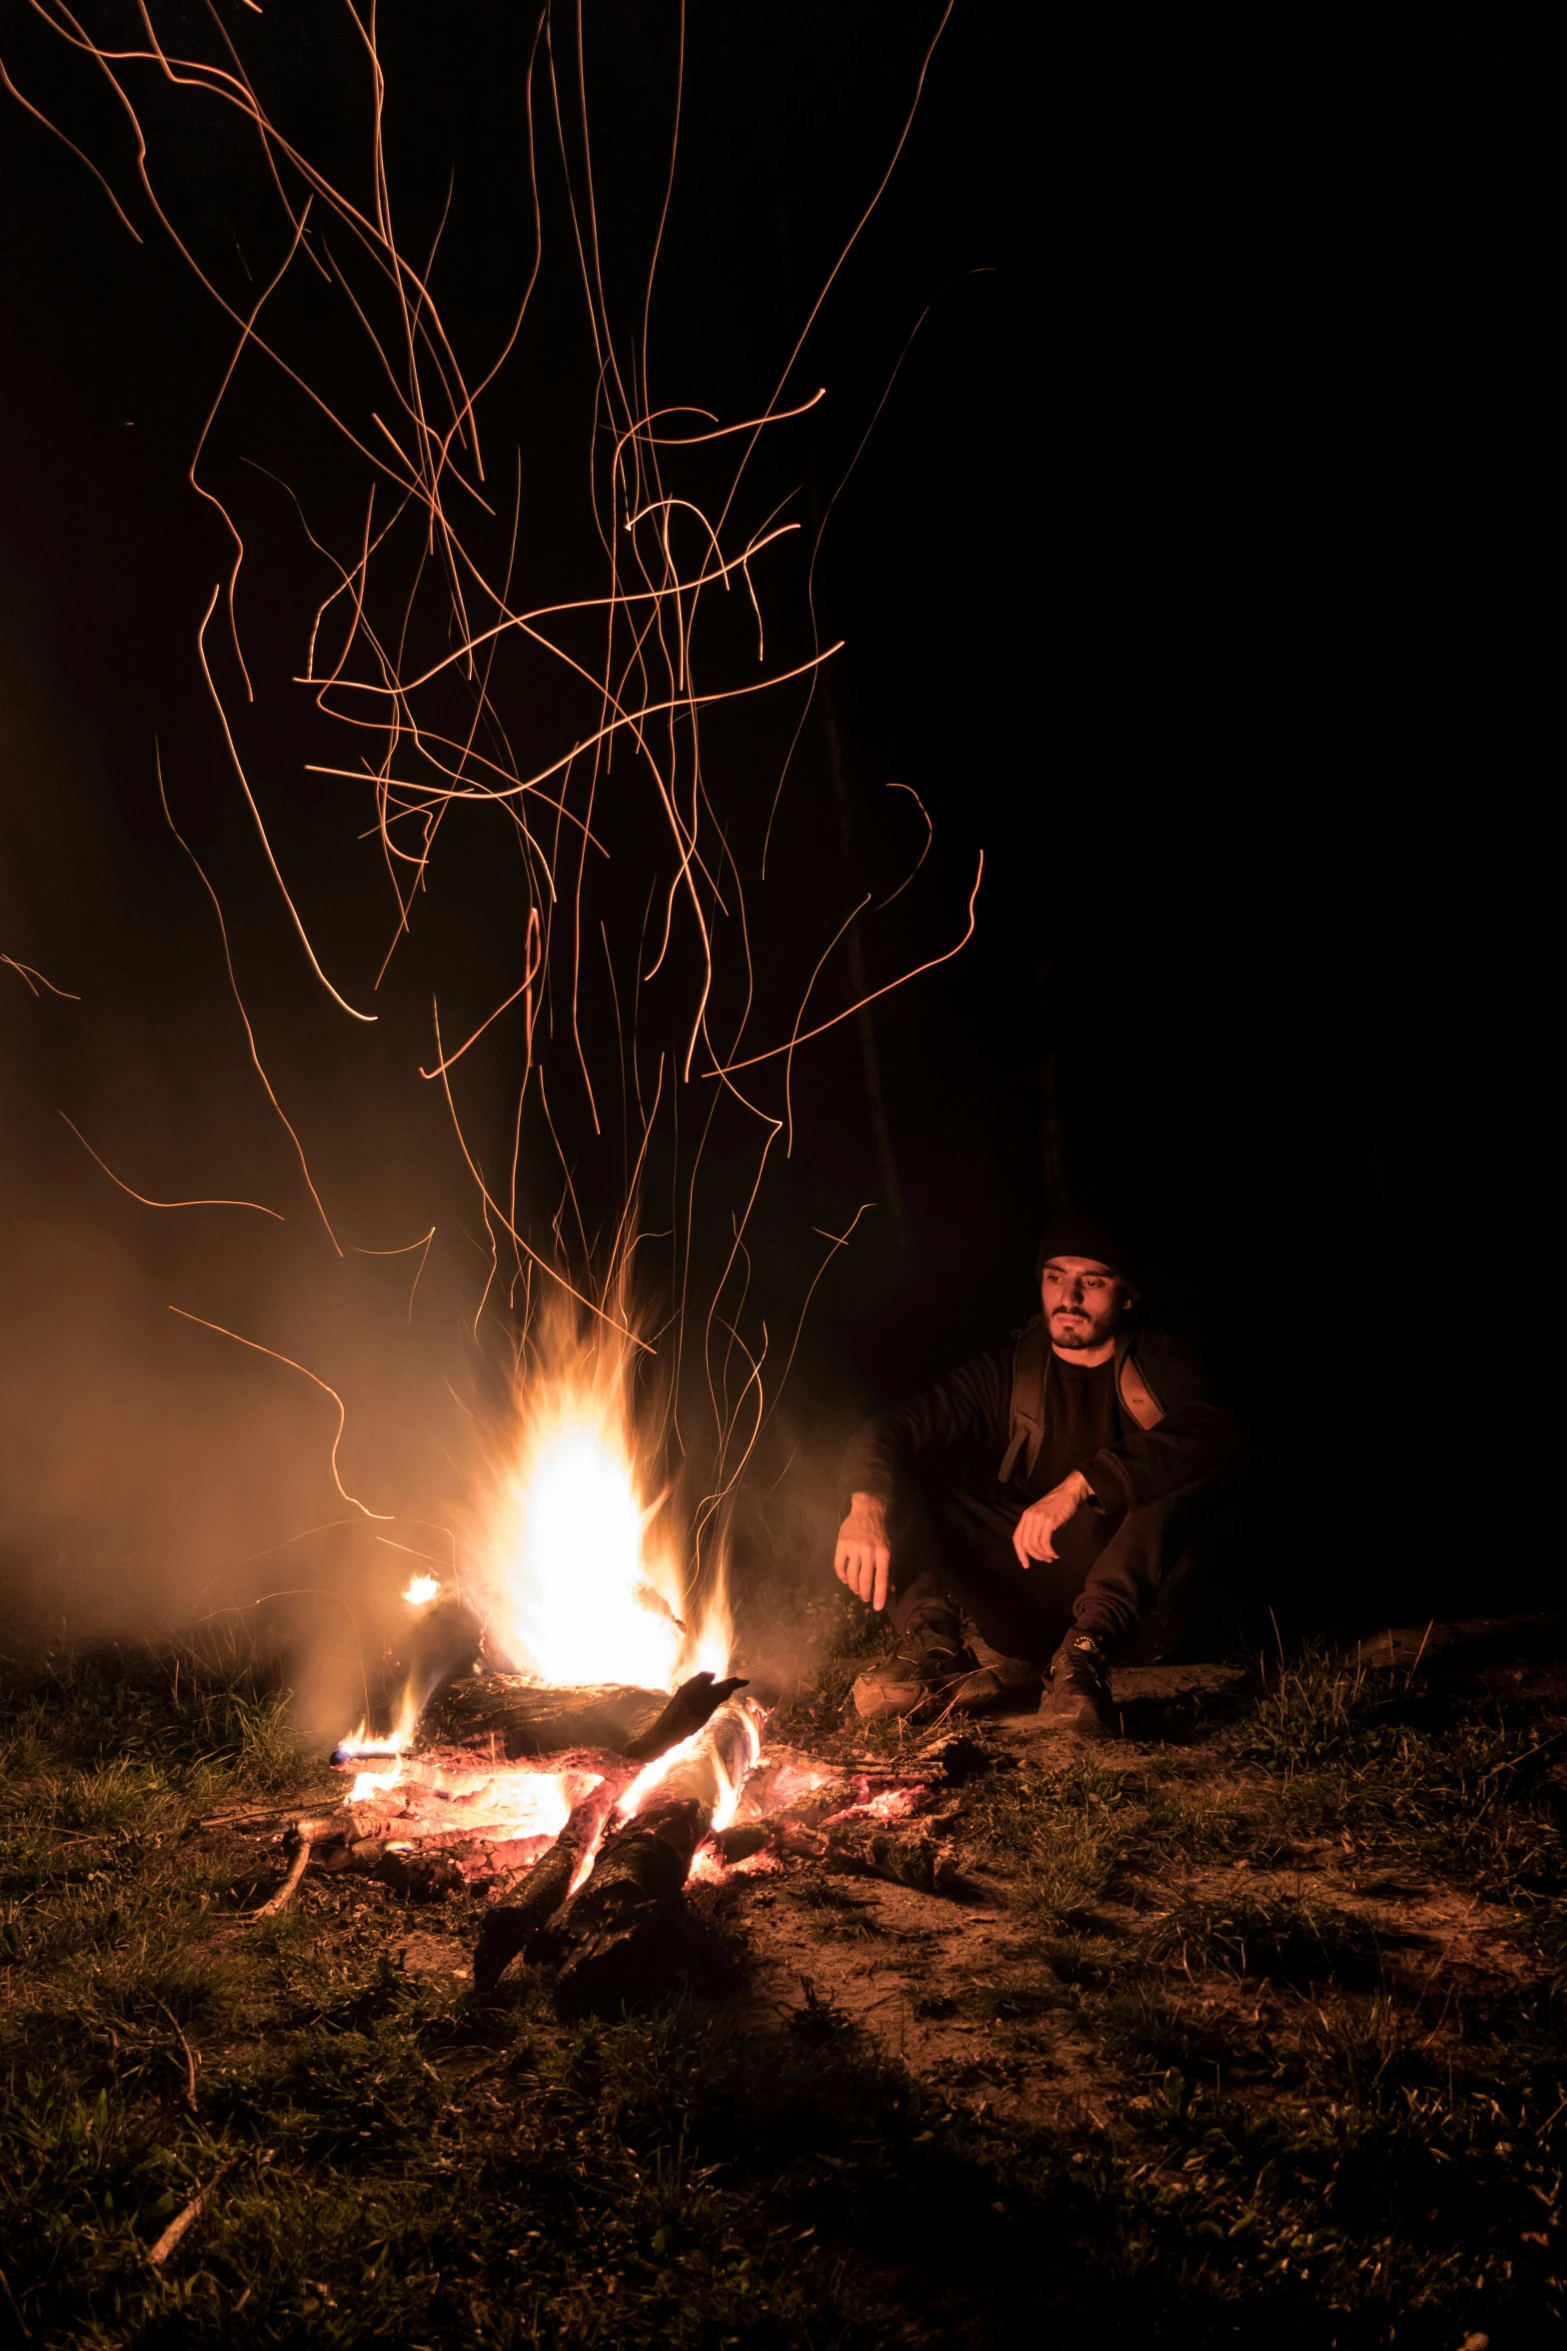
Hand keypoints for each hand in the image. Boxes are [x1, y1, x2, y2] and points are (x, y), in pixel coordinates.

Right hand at [834, 1492, 891, 1611]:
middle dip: (865, 1594)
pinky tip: (845, 1579)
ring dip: (853, 1587)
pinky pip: (839, 1566)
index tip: (877, 1608)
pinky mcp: (841, 1544)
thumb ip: (889, 1569)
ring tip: (856, 1590)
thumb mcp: (889, 1549)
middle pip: (865, 1580)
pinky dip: (842, 1576)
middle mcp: (868, 1552)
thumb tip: (891, 1589)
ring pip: (851, 1576)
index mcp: (883, 1554)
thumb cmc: (881, 1532)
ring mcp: (854, 1548)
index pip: (881, 1579)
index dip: (879, 1595)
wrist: (868, 1510)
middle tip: (866, 1599)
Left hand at [1013, 1471, 1092, 1568]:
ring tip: (1051, 1557)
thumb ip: (1038, 1528)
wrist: (1071, 1492)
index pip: (1017, 1538)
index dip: (1020, 1554)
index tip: (1026, 1565)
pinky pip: (1045, 1542)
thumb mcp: (1044, 1515)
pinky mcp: (1048, 1520)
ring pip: (1034, 1544)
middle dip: (1034, 1556)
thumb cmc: (1060, 1504)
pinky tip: (1055, 1554)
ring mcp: (1038, 1518)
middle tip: (1045, 1561)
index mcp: (1026, 1516)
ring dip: (1043, 1555)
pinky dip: (1050, 1551)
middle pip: (1025, 1543)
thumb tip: (1038, 1547)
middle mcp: (1029, 1516)